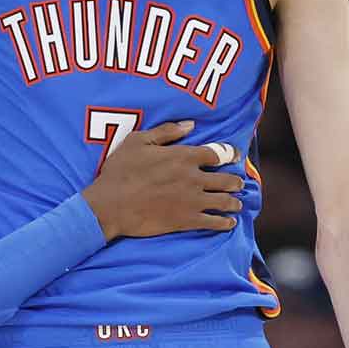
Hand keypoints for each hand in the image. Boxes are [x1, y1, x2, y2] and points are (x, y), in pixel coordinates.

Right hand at [82, 120, 243, 239]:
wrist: (110, 206)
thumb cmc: (120, 171)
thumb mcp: (137, 141)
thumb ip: (166, 131)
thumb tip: (190, 125)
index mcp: (183, 156)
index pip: (216, 153)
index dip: (229, 153)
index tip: (235, 155)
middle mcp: (193, 178)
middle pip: (226, 179)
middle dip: (236, 181)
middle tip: (238, 183)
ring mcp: (192, 201)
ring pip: (224, 201)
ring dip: (234, 202)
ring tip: (237, 203)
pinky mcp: (186, 221)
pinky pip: (214, 222)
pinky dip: (225, 223)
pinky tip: (229, 222)